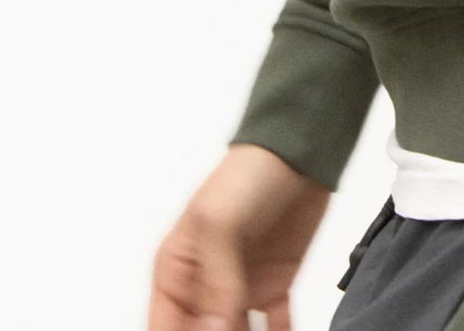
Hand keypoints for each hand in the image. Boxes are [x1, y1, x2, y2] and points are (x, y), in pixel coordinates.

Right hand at [148, 143, 332, 330]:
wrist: (300, 150)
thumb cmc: (248, 171)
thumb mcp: (218, 220)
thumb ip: (214, 278)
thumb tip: (214, 328)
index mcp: (175, 270)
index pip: (163, 327)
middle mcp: (204, 285)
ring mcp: (240, 287)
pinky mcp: (274, 285)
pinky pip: (273, 327)